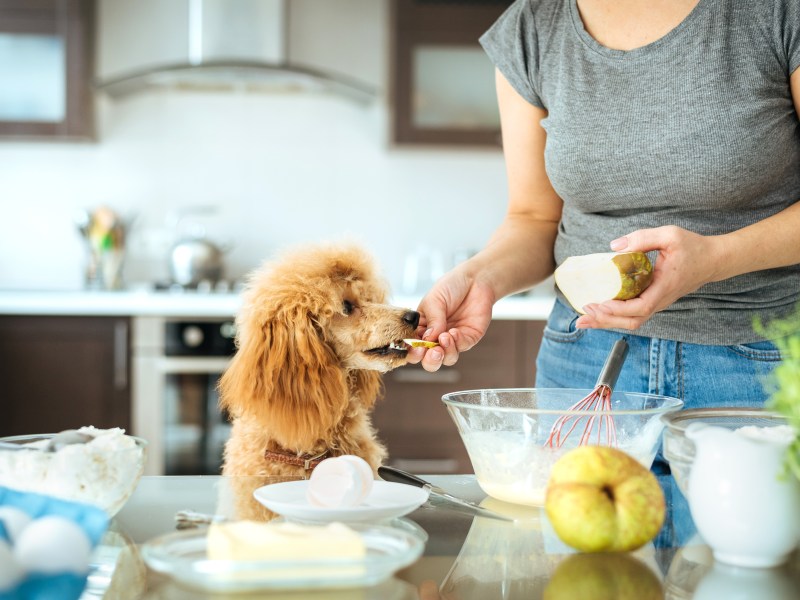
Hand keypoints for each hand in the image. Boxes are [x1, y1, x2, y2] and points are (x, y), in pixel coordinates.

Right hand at [406, 269, 494, 371]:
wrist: (475, 280)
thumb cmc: (450, 287)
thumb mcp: (434, 300)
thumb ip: (432, 321)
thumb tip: (428, 340)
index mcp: (422, 328)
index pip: (413, 347)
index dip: (413, 352)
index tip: (416, 348)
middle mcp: (436, 338)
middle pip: (429, 360)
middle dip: (430, 360)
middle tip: (431, 351)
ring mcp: (453, 340)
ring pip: (447, 359)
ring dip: (445, 353)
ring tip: (445, 337)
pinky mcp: (468, 338)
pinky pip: (461, 347)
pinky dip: (457, 342)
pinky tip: (455, 331)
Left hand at [576, 226, 724, 329]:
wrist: (713, 260)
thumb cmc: (692, 247)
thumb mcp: (669, 235)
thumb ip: (642, 238)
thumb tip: (614, 247)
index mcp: (664, 287)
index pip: (641, 307)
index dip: (619, 310)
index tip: (601, 304)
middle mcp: (660, 300)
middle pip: (632, 321)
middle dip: (606, 321)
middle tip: (583, 315)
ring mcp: (657, 303)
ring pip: (631, 321)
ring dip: (607, 322)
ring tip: (584, 319)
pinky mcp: (653, 301)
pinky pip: (632, 314)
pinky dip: (614, 316)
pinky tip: (598, 312)